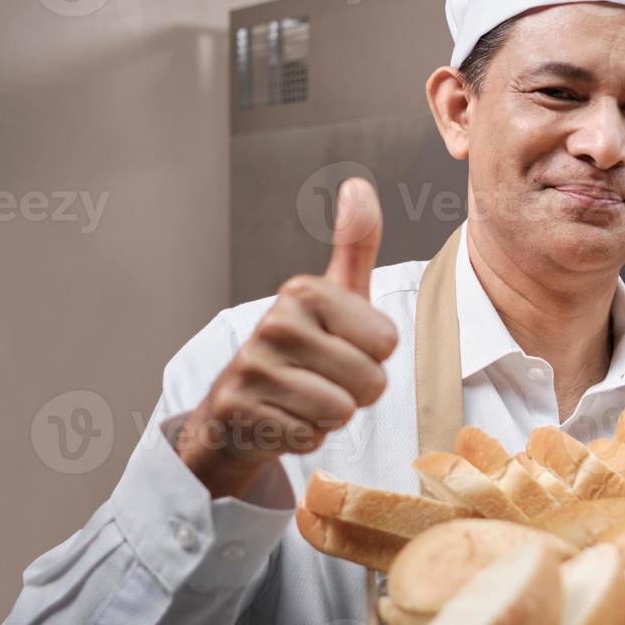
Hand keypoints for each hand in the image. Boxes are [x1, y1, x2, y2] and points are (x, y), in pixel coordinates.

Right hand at [178, 178, 397, 497]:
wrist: (236, 411)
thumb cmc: (304, 350)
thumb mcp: (336, 296)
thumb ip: (355, 244)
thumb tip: (358, 185)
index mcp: (304, 292)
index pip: (388, 342)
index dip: (374, 355)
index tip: (343, 347)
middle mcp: (274, 323)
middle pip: (371, 381)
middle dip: (357, 392)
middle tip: (324, 380)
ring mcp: (252, 368)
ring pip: (341, 412)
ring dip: (330, 417)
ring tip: (303, 399)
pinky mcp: (240, 412)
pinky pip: (310, 438)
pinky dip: (304, 437)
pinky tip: (282, 420)